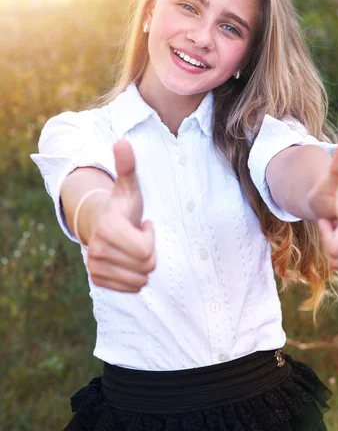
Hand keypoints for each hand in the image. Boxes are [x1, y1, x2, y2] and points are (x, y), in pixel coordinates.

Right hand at [87, 140, 155, 291]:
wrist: (100, 223)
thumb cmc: (122, 206)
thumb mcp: (129, 186)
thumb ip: (127, 166)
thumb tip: (122, 142)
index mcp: (109, 229)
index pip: (147, 251)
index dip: (150, 237)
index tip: (142, 225)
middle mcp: (97, 251)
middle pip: (146, 267)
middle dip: (147, 252)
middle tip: (136, 237)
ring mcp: (95, 267)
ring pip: (140, 280)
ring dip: (141, 265)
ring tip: (131, 247)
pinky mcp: (97, 280)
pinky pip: (131, 289)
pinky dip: (134, 277)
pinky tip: (127, 260)